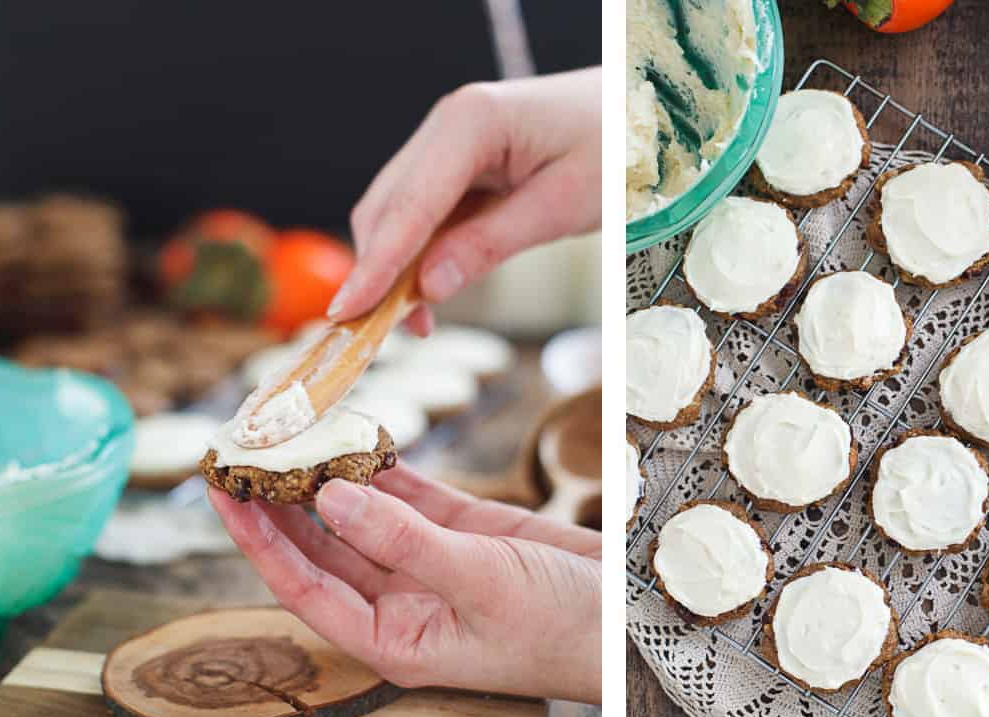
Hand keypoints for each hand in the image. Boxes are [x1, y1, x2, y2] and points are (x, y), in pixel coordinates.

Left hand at [209, 464, 600, 703]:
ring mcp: (429, 564)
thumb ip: (403, 541)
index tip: (223, 492)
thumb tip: (331, 497)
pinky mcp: (462, 532)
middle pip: (321, 548)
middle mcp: (400, 602)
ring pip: (361, 516)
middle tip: (245, 450)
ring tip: (289, 431)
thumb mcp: (478, 582)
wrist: (626, 620)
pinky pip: (407, 495)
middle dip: (281, 503)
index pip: (303, 586)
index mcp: (392, 636)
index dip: (258, 541)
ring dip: (329, 477)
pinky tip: (358, 434)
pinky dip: (384, 466)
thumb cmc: (559, 628)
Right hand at [326, 67, 600, 333]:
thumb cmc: (616, 146)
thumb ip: (490, 244)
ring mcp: (453, 142)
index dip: (374, 265)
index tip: (346, 312)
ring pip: (401, 213)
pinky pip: (429, 213)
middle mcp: (449, 126)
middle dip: (377, 272)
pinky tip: (432, 292)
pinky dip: (423, 254)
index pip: (407, 206)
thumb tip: (430, 287)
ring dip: (398, 268)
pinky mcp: (464, 162)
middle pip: (388, 208)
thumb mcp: (562, 204)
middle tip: (377, 335)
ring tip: (416, 323)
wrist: (642, 109)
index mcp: (469, 123)